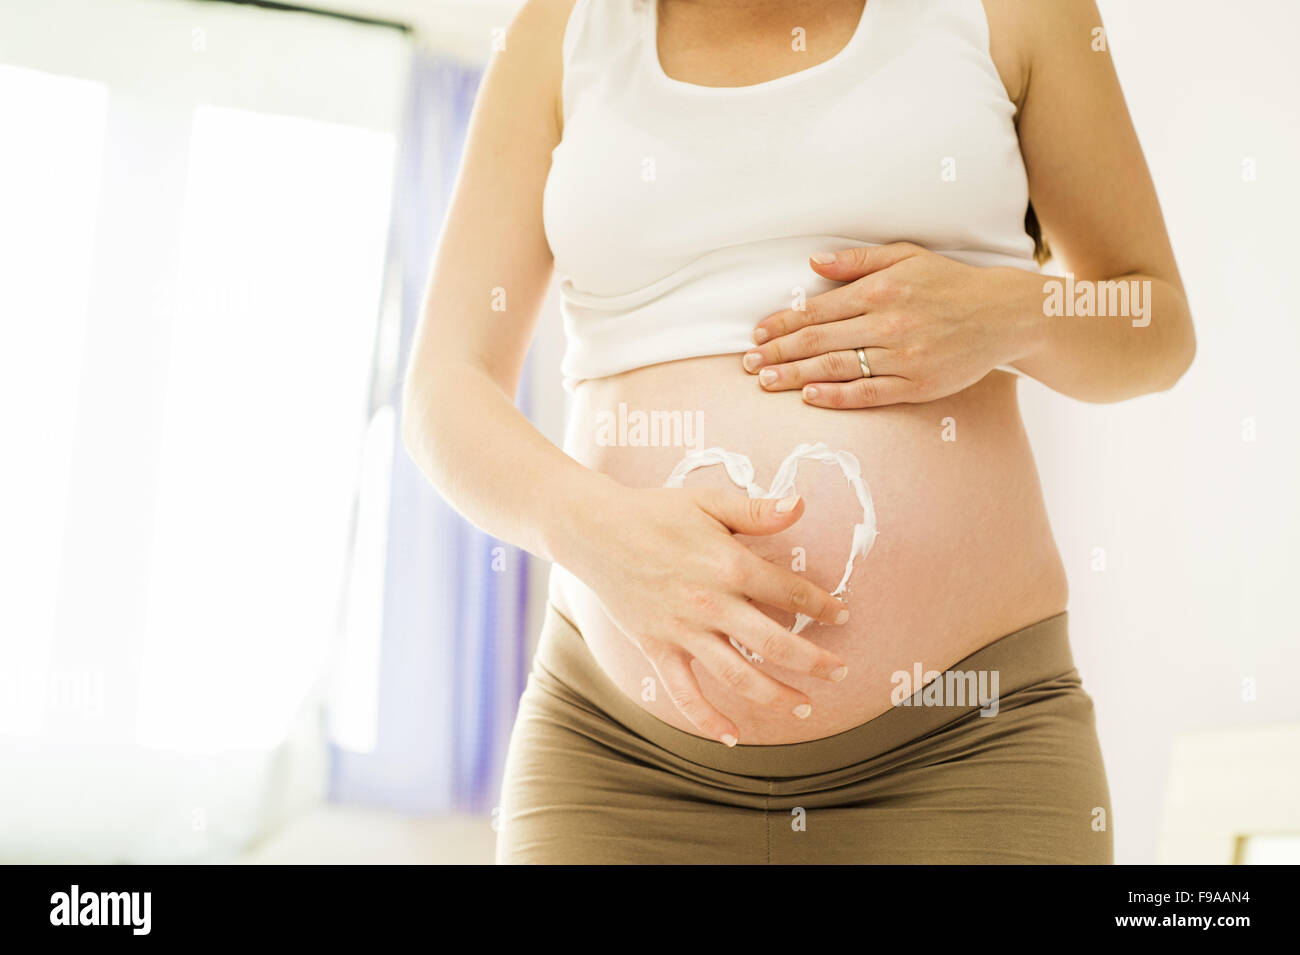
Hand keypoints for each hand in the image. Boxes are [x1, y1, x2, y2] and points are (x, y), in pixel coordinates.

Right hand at [568, 484, 850, 745]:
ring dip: (775, 696)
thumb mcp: (708, 501)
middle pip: (774, 644)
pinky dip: (706, 719)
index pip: (791, 591)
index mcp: (729, 564)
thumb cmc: (655, 512)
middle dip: (814, 662)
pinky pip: (683, 692)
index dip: (823, 605)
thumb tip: (800, 505)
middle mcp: (710, 603)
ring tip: (804, 708)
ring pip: (737, 676)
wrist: (594, 530)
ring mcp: (682, 631)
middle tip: (841, 673)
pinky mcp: (657, 648)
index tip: (843, 615)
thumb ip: (756, 511)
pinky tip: (731, 738)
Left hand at [743, 242, 1038, 407]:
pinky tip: (809, 397)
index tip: (757, 335)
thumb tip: (813, 263)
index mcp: (881, 291)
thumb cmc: (950, 283)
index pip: (818, 310)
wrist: (1004, 314)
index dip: (783, 324)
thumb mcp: (906, 257)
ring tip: (766, 381)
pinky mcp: (918, 385)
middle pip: (820, 341)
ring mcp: (903, 357)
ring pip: (838, 369)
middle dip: (779, 352)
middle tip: (748, 364)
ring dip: (796, 376)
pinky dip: (836, 396)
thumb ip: (858, 261)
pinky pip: (869, 393)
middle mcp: (889, 323)